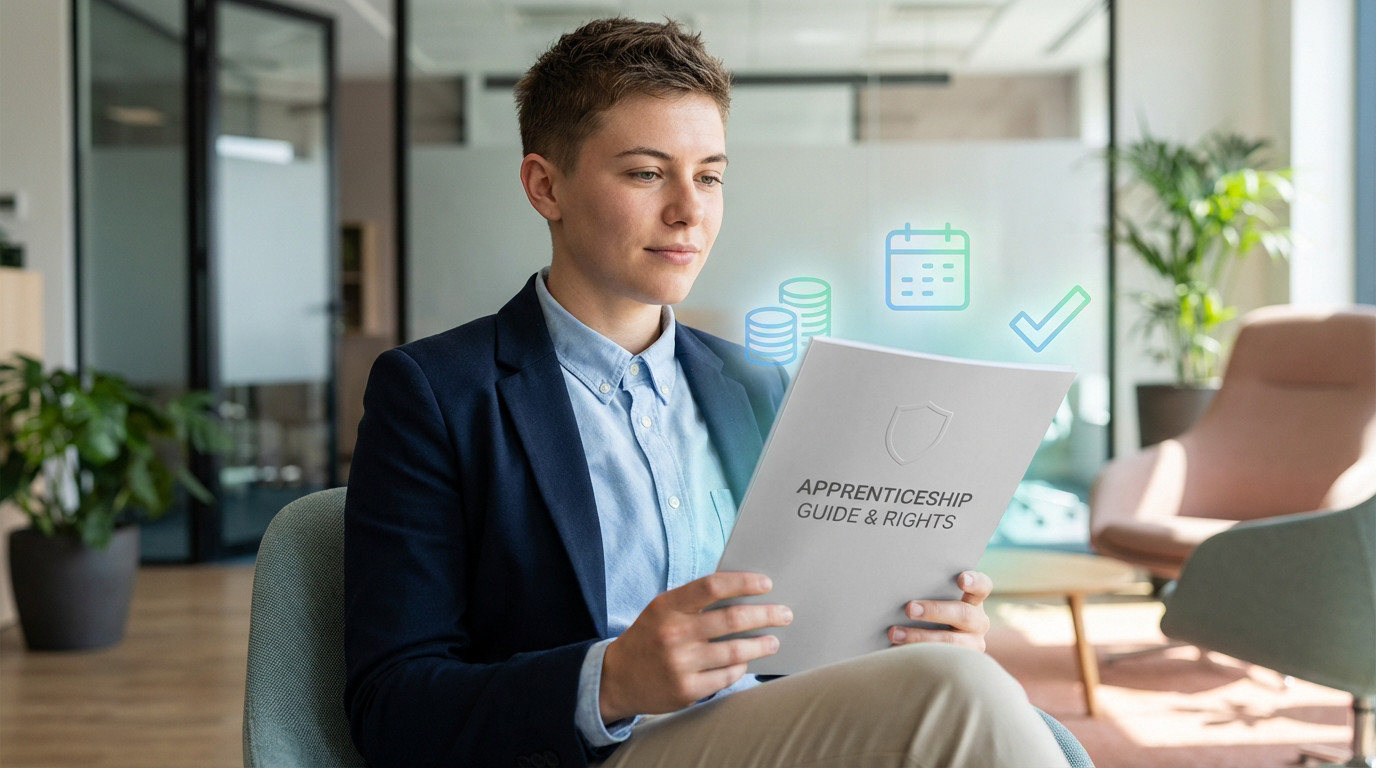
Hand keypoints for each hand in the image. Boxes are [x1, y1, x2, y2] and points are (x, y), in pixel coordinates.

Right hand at [599, 571, 791, 721]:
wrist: (616, 678)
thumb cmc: (649, 637)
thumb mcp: (662, 610)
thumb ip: (694, 601)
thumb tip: (743, 593)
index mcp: (667, 606)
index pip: (712, 586)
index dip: (744, 582)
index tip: (766, 584)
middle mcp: (673, 633)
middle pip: (732, 619)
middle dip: (766, 614)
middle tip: (784, 614)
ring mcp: (680, 664)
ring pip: (735, 651)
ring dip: (761, 644)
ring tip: (773, 641)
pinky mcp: (686, 690)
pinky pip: (726, 676)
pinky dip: (740, 668)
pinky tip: (745, 662)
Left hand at [888, 570, 991, 651]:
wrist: (939, 647)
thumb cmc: (932, 613)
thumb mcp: (937, 602)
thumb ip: (929, 592)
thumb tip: (900, 583)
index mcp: (974, 601)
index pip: (982, 587)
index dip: (974, 581)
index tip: (960, 579)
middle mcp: (978, 622)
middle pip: (963, 614)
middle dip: (935, 611)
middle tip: (909, 608)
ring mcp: (972, 645)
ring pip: (950, 642)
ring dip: (919, 637)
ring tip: (894, 633)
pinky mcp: (959, 663)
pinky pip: (940, 660)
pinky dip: (917, 654)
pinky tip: (897, 650)